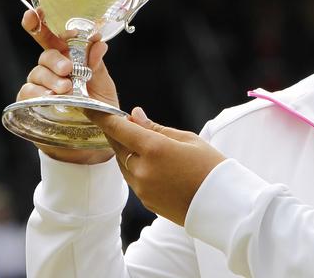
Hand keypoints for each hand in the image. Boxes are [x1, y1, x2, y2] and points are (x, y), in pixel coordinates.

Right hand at [17, 9, 117, 164]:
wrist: (93, 139)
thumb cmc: (99, 107)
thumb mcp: (103, 85)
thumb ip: (97, 64)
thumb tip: (97, 43)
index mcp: (69, 57)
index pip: (53, 36)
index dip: (42, 23)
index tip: (36, 12)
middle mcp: (52, 68)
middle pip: (45, 55)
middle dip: (55, 59)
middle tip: (68, 70)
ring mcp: (40, 85)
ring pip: (37, 73)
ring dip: (51, 79)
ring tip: (67, 89)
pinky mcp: (31, 102)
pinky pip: (27, 92)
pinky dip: (38, 93)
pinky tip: (49, 97)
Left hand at [88, 107, 225, 225]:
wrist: (223, 204)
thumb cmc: (211, 167)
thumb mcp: (188, 139)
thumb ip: (157, 128)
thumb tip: (135, 115)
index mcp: (155, 149)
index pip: (119, 129)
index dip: (103, 117)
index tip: (91, 108)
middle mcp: (143, 169)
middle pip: (118, 146)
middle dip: (118, 133)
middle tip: (124, 122)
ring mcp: (142, 188)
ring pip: (124, 163)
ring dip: (127, 151)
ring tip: (143, 143)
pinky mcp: (146, 200)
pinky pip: (133, 178)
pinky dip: (137, 167)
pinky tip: (153, 163)